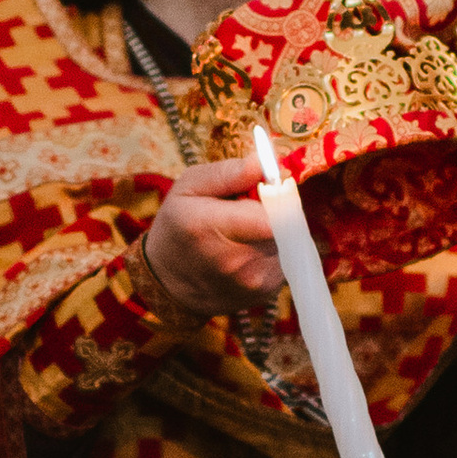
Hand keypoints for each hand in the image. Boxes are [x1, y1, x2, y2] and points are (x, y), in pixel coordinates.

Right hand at [143, 157, 280, 319]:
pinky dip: (274, 249)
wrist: (167, 283)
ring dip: (276, 230)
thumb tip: (261, 164)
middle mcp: (235, 261)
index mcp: (209, 228)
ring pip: (288, 242)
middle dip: (276, 210)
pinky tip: (249, 248)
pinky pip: (285, 259)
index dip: (279, 196)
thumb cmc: (177, 227)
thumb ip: (226, 173)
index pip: (273, 213)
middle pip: (284, 225)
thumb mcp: (187, 187)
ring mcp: (253, 281)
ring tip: (246, 230)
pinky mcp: (266, 293)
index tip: (268, 188)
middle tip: (251, 207)